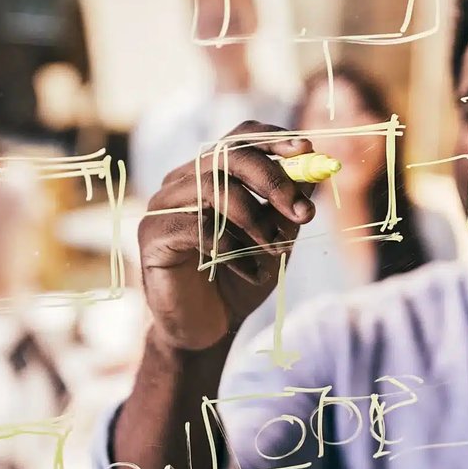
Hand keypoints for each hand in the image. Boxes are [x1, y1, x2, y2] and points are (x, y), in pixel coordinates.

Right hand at [136, 122, 316, 351]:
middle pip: (228, 154)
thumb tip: (315, 170)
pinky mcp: (152, 235)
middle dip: (273, 180)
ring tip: (275, 250)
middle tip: (302, 212)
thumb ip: (288, 206)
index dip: (274, 138)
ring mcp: (163, 205)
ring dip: (255, 218)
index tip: (308, 149)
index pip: (241, 137)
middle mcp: (182, 181)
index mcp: (210, 174)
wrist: (206, 330)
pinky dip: (233, 249)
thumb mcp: (275, 239)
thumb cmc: (237, 281)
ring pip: (213, 187)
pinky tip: (251, 272)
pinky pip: (197, 227)